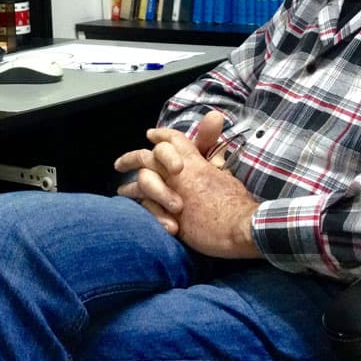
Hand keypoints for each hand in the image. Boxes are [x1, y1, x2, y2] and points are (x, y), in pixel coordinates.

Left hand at [114, 112, 261, 258]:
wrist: (241, 226)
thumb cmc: (238, 204)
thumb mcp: (226, 175)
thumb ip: (213, 159)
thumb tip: (214, 146)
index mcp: (195, 162)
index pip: (174, 140)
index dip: (161, 136)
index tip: (151, 134)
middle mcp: (180, 173)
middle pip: (148, 156)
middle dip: (132, 157)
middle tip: (119, 164)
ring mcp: (172, 192)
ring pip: (142, 179)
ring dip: (130, 186)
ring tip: (122, 190)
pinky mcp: (168, 214)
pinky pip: (146, 205)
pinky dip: (139, 206)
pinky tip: (130, 209)